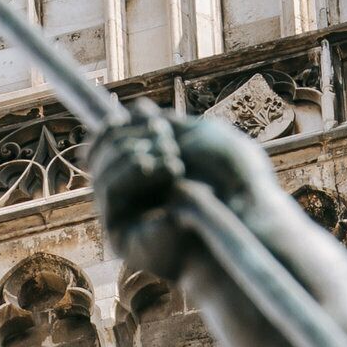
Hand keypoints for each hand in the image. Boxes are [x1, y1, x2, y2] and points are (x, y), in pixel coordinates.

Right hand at [89, 104, 278, 283]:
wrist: (246, 220)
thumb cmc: (233, 180)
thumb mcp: (198, 136)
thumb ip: (162, 123)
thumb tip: (134, 111)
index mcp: (147, 166)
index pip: (112, 137)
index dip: (126, 123)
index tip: (161, 124)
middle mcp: (132, 191)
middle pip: (101, 149)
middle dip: (132, 136)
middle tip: (170, 142)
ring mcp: (124, 213)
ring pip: (100, 168)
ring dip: (134, 153)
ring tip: (175, 162)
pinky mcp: (120, 235)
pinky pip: (108, 191)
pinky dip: (132, 171)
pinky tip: (168, 171)